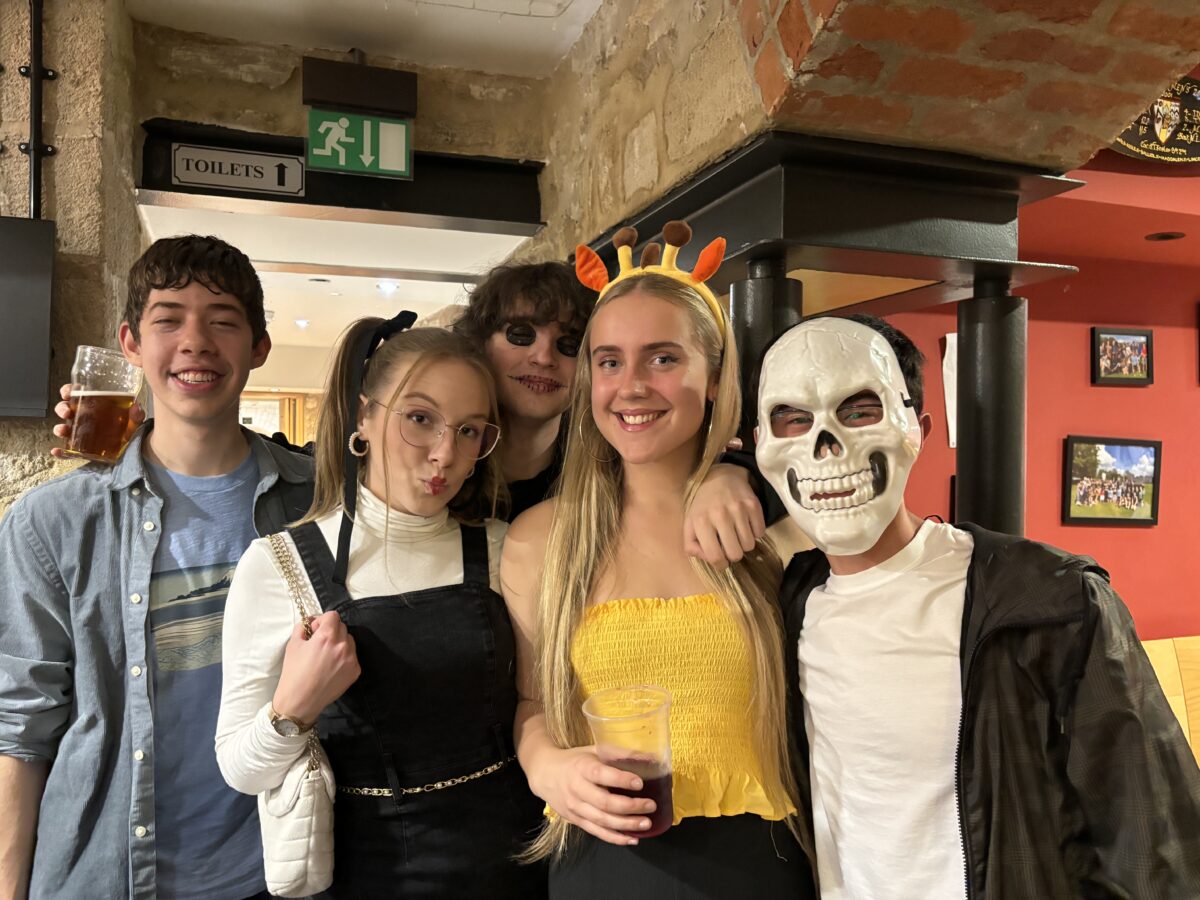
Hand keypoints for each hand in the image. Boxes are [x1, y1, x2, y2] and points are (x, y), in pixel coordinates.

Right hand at [50, 383, 144, 458]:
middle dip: (62, 409)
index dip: (68, 391)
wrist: (131, 455)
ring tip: (63, 430)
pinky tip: (56, 451)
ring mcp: (80, 435)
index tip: (67, 392)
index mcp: (93, 407)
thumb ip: (136, 415)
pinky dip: (60, 452)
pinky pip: (67, 452)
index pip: (77, 395)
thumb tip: (137, 407)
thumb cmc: (128, 432)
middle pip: (66, 410)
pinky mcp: (81, 451)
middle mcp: (83, 419)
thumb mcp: (133, 422)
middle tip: (66, 412)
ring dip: (59, 428)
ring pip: (64, 429)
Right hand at [272, 611, 360, 725]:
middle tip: (318, 643)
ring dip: (339, 643)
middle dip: (330, 631)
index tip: (315, 630)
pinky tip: (331, 667)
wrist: (300, 701)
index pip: (333, 615)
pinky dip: (344, 658)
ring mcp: (351, 659)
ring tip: (325, 656)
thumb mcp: (293, 644)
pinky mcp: (355, 671)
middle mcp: (343, 646)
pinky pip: (352, 656)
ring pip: (349, 641)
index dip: (322, 620)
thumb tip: (311, 622)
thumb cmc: (294, 673)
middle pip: (342, 627)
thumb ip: (303, 627)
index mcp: (327, 636)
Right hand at [528, 746, 656, 845]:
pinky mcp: (576, 820)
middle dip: (630, 807)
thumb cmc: (575, 760)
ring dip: (626, 825)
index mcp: (582, 768)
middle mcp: (577, 789)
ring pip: (602, 821)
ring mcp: (575, 808)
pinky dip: (615, 838)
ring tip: (646, 823)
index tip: (639, 783)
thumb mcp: (593, 750)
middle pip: (604, 803)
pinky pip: (597, 832)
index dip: (620, 780)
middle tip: (650, 806)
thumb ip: (619, 754)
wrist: (545, 774)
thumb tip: (650, 757)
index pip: (601, 775)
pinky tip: (632, 839)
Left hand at [685, 463, 765, 567]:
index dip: (720, 564)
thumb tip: (710, 560)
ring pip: (749, 545)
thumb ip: (692, 546)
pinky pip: (760, 533)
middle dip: (734, 554)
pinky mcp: (754, 505)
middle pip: (736, 554)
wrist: (720, 477)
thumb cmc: (703, 505)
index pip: (715, 556)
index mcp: (701, 522)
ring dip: (744, 543)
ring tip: (737, 533)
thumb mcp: (690, 524)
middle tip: (730, 545)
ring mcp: (738, 509)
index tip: (722, 561)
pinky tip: (746, 524)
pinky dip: (755, 532)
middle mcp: (720, 515)